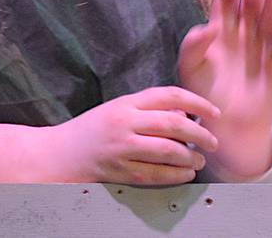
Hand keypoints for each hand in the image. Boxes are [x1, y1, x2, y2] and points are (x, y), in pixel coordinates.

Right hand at [0, 86, 220, 184]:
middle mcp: (125, 122)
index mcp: (127, 103)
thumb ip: (150, 110)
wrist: (58, 153)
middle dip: (199, 133)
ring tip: (200, 160)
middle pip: (173, 124)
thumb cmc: (93, 129)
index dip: (197, 102)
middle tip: (213, 141)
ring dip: (189, 157)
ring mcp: (121, 148)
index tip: (214, 112)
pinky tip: (185, 174)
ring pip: (166, 151)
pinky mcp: (118, 170)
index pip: (170, 96)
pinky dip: (174, 175)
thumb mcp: (120, 109)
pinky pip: (153, 174)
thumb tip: (186, 116)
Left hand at [176, 0, 271, 179]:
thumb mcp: (190, 69)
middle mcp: (243, 33)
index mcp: (220, 30)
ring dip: (270, 3)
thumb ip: (191, 47)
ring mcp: (262, 45)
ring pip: (268, 18)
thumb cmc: (205, 94)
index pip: (225, 2)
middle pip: (249, 6)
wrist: (227, 125)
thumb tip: (206, 27)